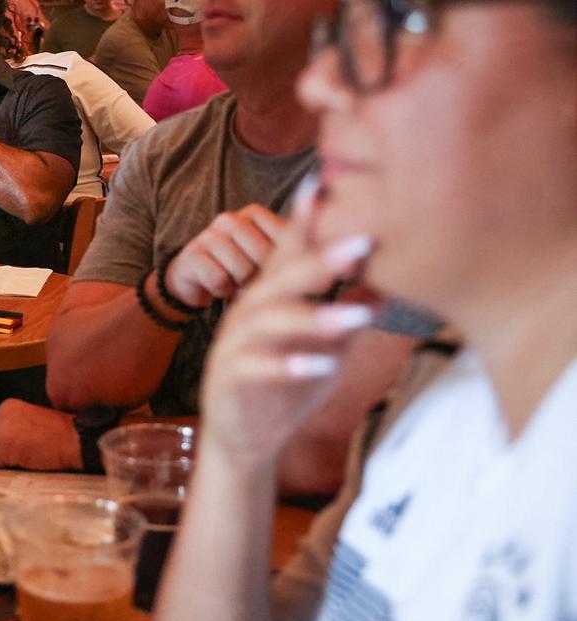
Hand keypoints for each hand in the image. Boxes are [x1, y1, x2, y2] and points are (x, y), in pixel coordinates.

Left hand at [0, 399, 81, 470]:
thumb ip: (14, 431)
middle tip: (17, 462)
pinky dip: (3, 471)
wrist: (76, 440)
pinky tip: (21, 468)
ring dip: (1, 465)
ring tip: (22, 465)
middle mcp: (1, 414)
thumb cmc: (62, 436)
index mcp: (8, 407)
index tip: (9, 455)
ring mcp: (1, 428)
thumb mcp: (33, 424)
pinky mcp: (4, 444)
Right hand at [163, 204, 284, 309]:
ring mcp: (209, 234)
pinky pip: (220, 280)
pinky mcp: (192, 254)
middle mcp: (230, 219)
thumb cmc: (240, 270)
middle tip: (250, 282)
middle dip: (261, 278)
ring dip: (241, 287)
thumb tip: (324, 270)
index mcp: (254, 214)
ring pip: (243, 270)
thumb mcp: (268, 259)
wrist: (196, 281)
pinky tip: (219, 288)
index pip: (285, 241)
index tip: (272, 272)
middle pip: (263, 257)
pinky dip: (222, 292)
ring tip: (235, 284)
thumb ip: (293, 253)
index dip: (282, 266)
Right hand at [200, 176, 376, 465]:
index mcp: (273, 296)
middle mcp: (250, 311)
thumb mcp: (327, 346)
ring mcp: (236, 343)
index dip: (304, 219)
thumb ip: (349, 313)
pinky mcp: (230, 377)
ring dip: (315, 316)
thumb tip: (389, 282)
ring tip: (359, 317)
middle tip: (364, 243)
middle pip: (283, 277)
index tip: (326, 183)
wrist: (243, 438)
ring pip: (272, 320)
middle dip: (323, 258)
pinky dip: (291, 364)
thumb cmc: (288, 384)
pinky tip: (323, 365)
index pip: (289, 250)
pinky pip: (259, 367)